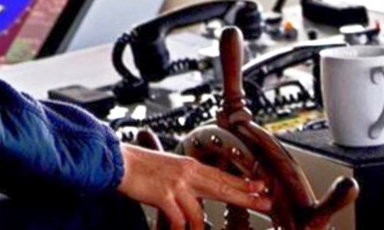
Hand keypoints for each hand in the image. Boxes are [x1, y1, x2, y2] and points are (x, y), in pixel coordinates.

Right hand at [117, 142, 270, 229]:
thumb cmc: (137, 166)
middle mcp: (187, 173)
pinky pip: (179, 220)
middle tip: (266, 201)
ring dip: (198, 229)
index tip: (260, 185)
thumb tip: (191, 193)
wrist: (117, 161)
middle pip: (223, 186)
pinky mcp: (165, 196)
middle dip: (247, 195)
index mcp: (188, 165)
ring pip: (198, 213)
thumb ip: (182, 179)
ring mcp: (177, 184)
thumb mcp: (166, 168)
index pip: (221, 175)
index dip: (243, 181)